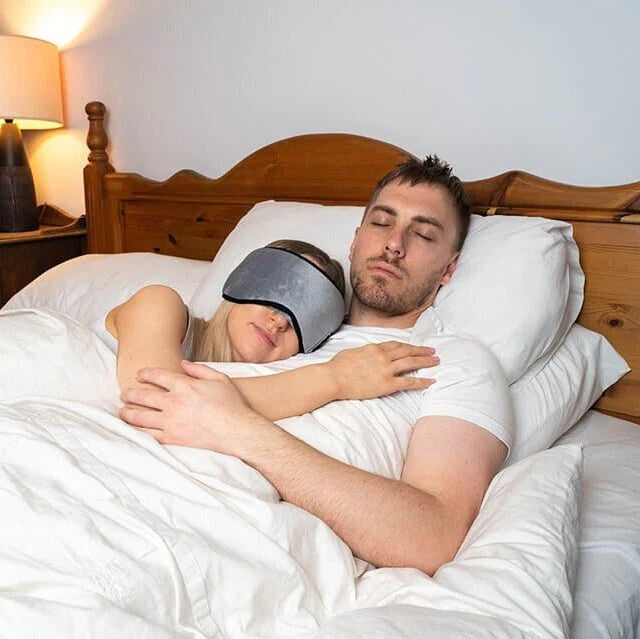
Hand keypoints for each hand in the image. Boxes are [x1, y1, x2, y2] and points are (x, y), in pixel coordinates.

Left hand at [118, 360, 263, 453]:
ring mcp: (171, 421)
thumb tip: (183, 364)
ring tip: (121, 412)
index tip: (139, 375)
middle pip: (143, 396)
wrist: (237, 431)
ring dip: (128, 413)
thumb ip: (199, 369)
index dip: (145, 374)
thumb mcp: (219, 378)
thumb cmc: (232, 404)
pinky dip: (137, 431)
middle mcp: (173, 402)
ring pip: (140, 416)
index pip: (157, 376)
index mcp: (184, 385)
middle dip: (130, 394)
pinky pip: (148, 434)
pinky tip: (132, 429)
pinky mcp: (172, 438)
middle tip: (124, 394)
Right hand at [327, 341, 437, 400]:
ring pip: (411, 362)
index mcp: (374, 348)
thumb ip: (362, 353)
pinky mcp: (387, 384)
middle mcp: (383, 356)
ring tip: (436, 361)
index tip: (415, 347)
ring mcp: (386, 369)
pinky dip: (422, 381)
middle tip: (433, 351)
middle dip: (422, 351)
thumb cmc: (336, 367)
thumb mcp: (350, 353)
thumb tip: (365, 355)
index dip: (408, 345)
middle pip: (407, 351)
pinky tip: (431, 381)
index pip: (396, 345)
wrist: (332, 378)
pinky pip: (409, 382)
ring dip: (426, 361)